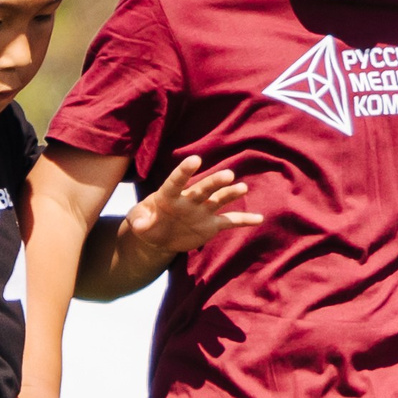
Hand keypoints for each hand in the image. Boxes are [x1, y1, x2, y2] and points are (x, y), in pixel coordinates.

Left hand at [120, 156, 260, 264]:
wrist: (160, 237)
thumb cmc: (147, 223)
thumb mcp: (138, 222)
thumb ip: (138, 220)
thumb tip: (138, 224)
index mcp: (169, 196)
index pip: (176, 181)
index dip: (185, 171)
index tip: (196, 160)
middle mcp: (189, 200)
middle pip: (203, 188)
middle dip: (215, 182)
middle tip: (228, 175)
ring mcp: (202, 211)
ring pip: (218, 200)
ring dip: (230, 194)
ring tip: (242, 188)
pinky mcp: (211, 225)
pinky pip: (230, 221)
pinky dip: (244, 220)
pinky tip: (259, 219)